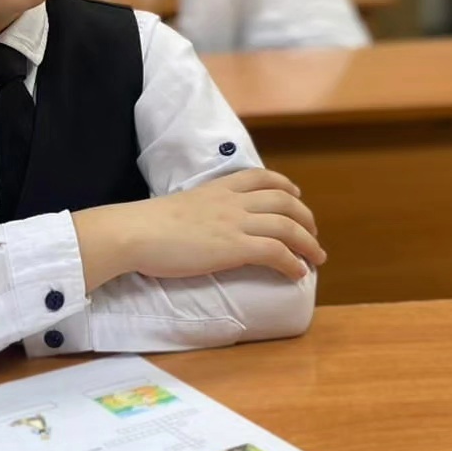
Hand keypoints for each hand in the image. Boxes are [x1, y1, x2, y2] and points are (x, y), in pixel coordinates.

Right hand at [73, 168, 323, 290]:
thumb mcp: (180, 206)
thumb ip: (199, 211)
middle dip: (305, 217)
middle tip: (312, 234)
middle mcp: (232, 201)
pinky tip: (297, 273)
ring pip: (287, 226)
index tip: (295, 195)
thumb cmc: (147, 224)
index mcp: (217, 188)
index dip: (285, 185)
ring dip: (308, 243)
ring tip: (316, 258)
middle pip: (284, 201)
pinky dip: (293, 262)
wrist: (135, 232)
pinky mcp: (234, 248)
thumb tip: (202, 227)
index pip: (261, 177)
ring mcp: (235, 223)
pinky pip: (276, 253)